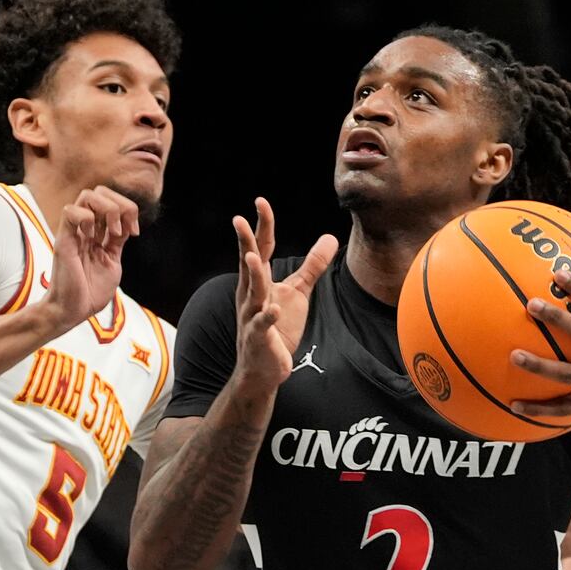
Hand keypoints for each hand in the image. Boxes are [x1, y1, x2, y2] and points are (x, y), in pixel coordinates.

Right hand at [42, 186, 139, 334]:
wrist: (74, 311)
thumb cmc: (90, 292)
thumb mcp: (112, 262)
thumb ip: (117, 242)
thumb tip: (127, 224)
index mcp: (97, 233)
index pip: (111, 201)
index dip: (128, 209)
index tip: (134, 231)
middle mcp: (85, 229)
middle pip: (99, 191)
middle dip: (119, 204)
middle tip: (122, 231)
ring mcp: (74, 232)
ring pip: (87, 195)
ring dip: (107, 210)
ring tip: (110, 233)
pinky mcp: (64, 240)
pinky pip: (71, 212)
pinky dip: (87, 218)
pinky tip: (93, 237)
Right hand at [232, 197, 338, 393]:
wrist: (263, 368)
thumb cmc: (278, 328)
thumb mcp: (297, 292)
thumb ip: (312, 266)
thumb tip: (330, 237)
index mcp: (258, 282)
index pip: (260, 249)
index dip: (262, 226)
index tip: (260, 201)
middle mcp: (250, 295)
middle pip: (249, 265)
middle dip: (245, 243)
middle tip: (240, 220)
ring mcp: (252, 317)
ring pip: (252, 293)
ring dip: (253, 276)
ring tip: (254, 257)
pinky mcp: (259, 338)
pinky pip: (262, 326)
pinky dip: (268, 318)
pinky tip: (274, 310)